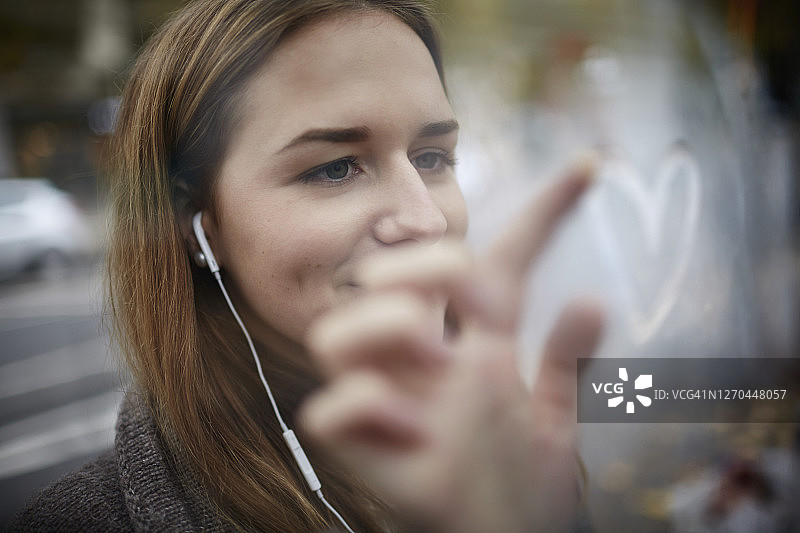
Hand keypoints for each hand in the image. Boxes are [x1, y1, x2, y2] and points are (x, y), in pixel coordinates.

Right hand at [301, 155, 603, 532]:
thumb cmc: (522, 492)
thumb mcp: (553, 421)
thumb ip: (566, 363)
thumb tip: (594, 299)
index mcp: (474, 348)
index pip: (502, 263)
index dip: (546, 215)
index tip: (592, 167)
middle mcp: (424, 365)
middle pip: (384, 277)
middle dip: (422, 263)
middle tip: (466, 292)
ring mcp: (391, 403)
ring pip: (334, 333)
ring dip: (383, 324)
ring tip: (437, 360)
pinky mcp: (368, 453)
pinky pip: (334, 413)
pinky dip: (367, 408)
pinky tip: (419, 434)